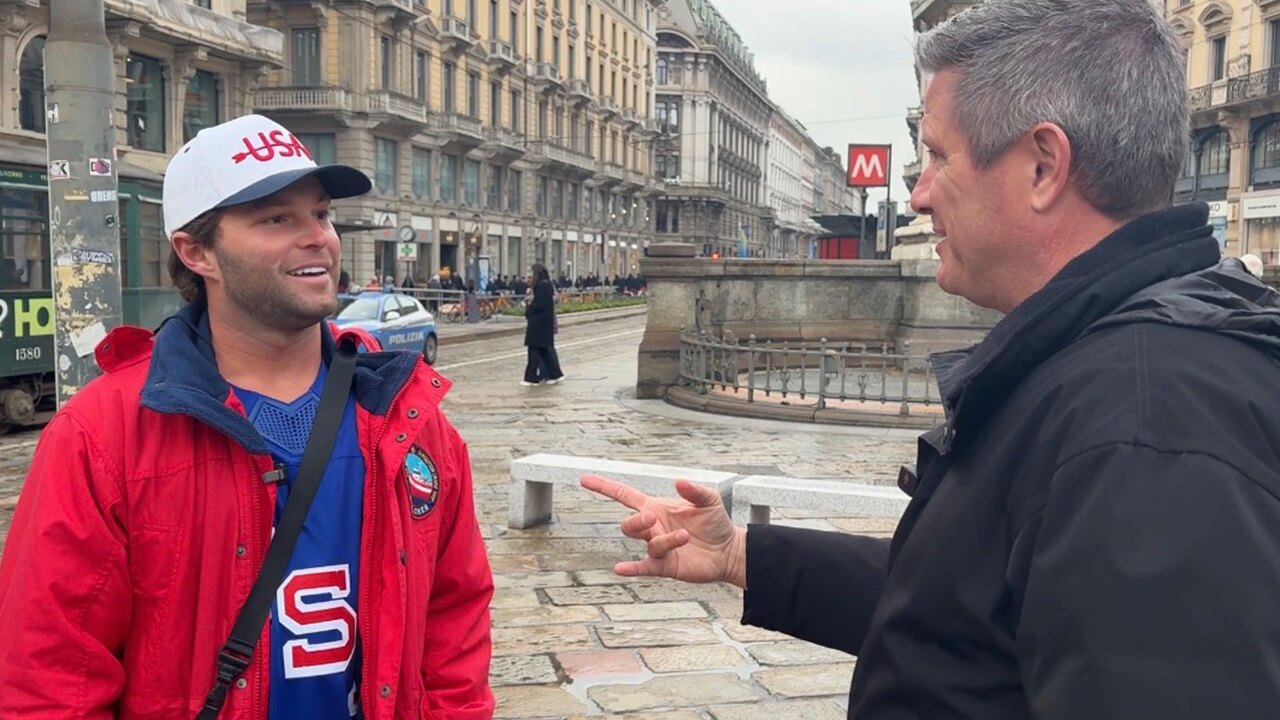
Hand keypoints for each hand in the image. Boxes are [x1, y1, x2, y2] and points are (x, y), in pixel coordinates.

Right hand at [580, 475, 746, 587]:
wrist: (728, 551)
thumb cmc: (715, 523)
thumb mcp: (709, 500)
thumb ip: (694, 490)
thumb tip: (679, 481)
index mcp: (657, 508)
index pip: (624, 496)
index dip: (605, 487)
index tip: (585, 480)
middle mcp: (653, 528)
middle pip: (629, 524)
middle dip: (637, 520)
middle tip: (652, 518)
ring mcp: (657, 547)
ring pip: (645, 542)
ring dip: (663, 539)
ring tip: (684, 536)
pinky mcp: (664, 566)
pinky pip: (643, 567)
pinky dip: (631, 568)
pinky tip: (620, 568)